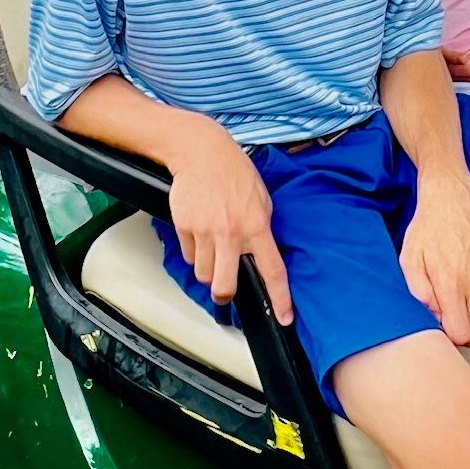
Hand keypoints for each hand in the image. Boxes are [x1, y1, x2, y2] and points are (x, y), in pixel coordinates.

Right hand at [166, 118, 292, 323]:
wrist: (201, 151)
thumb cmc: (233, 171)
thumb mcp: (261, 198)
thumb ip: (261, 228)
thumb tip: (259, 254)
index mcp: (257, 226)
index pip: (272, 270)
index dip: (279, 298)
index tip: (284, 317)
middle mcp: (231, 233)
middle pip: (224, 285)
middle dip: (224, 293)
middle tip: (224, 289)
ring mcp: (206, 231)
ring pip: (203, 273)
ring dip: (207, 267)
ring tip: (211, 244)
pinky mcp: (185, 226)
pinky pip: (187, 254)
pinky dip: (192, 249)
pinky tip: (198, 228)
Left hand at [400, 171, 469, 347]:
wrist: (451, 198)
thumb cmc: (427, 228)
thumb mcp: (409, 260)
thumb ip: (419, 294)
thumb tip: (432, 318)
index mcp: (452, 284)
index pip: (462, 335)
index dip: (448, 336)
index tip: (437, 324)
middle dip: (461, 333)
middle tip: (444, 318)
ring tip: (454, 307)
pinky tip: (465, 297)